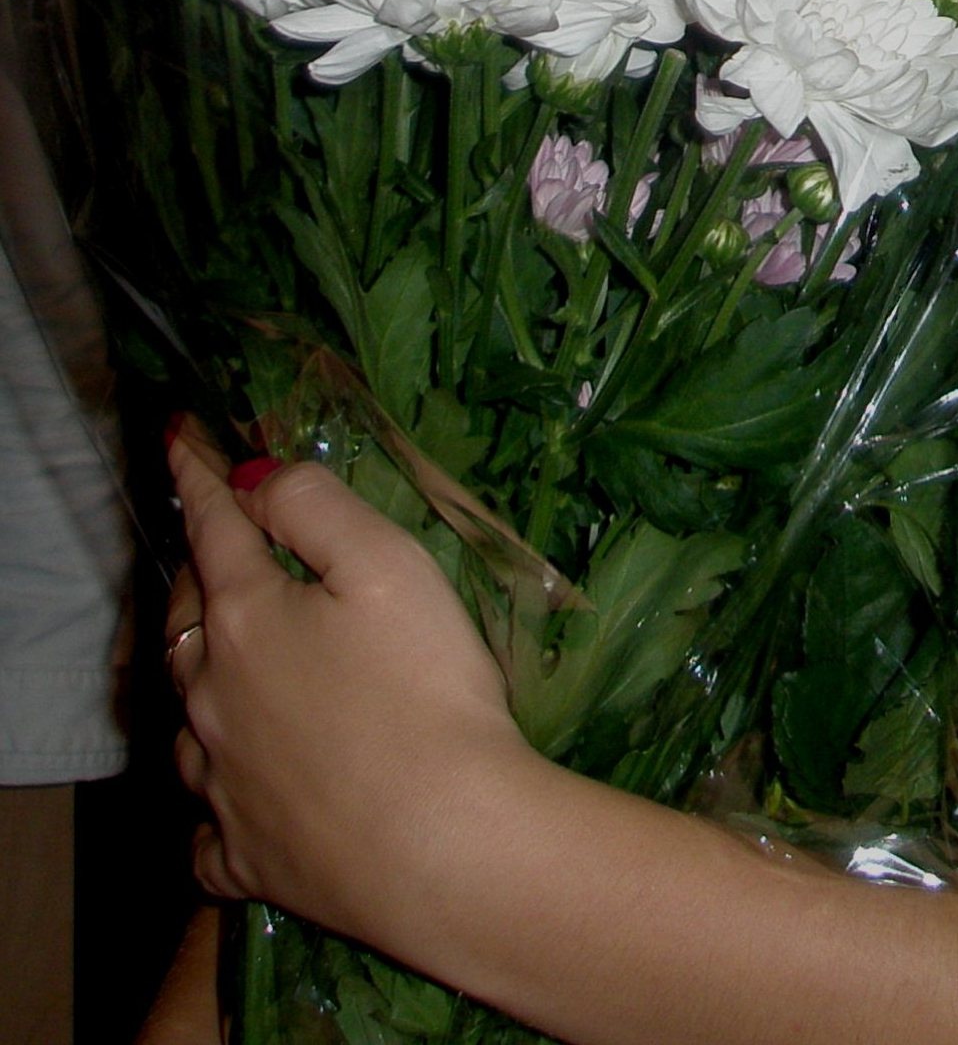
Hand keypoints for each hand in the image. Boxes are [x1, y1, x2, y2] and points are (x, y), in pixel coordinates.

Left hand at [165, 420, 530, 947]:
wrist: (441, 844)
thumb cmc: (424, 688)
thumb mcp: (387, 564)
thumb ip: (314, 506)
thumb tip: (255, 479)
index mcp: (245, 617)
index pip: (213, 527)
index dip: (198, 474)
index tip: (180, 434)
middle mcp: (210, 698)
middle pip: (185, 619)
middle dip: (196, 572)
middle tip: (215, 545)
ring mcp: (221, 784)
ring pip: (185, 721)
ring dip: (197, 681)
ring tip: (220, 665)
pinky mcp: (245, 858)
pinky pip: (207, 827)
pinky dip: (214, 801)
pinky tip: (234, 799)